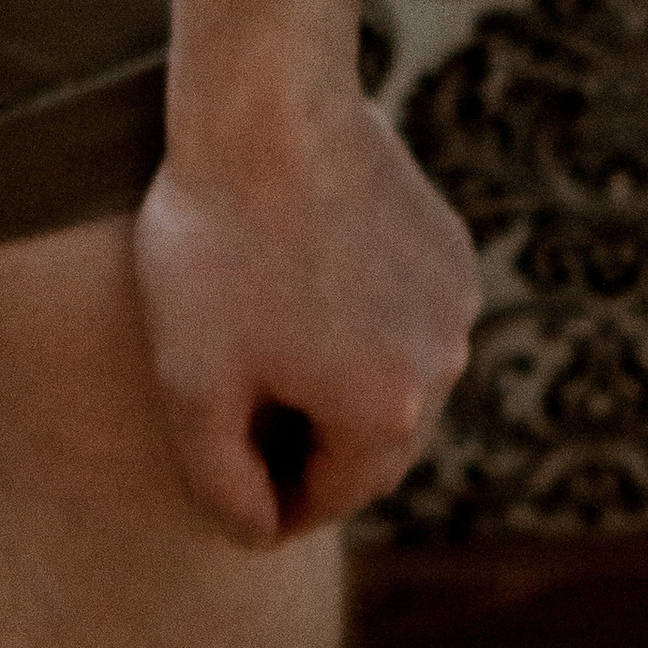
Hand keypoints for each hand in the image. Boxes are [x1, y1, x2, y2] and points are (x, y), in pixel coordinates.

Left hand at [136, 92, 479, 542]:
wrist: (266, 111)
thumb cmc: (216, 249)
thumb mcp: (191, 385)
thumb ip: (221, 483)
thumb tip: (259, 536)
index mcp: (384, 418)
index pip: (331, 500)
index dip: (272, 505)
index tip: (229, 491)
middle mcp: (443, 372)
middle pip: (372, 448)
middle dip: (314, 450)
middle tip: (246, 427)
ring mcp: (455, 310)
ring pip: (397, 383)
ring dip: (344, 387)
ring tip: (275, 351)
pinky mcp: (452, 255)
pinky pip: (410, 320)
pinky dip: (367, 327)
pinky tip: (311, 291)